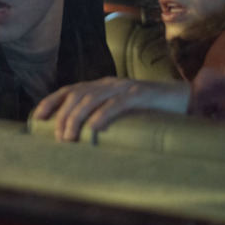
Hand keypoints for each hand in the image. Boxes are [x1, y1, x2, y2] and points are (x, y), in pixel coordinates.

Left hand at [34, 78, 190, 140]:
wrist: (186, 100)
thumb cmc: (150, 112)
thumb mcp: (121, 115)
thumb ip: (103, 119)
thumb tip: (81, 141)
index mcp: (102, 86)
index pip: (69, 90)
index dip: (52, 101)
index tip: (37, 118)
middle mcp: (110, 83)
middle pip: (77, 95)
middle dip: (63, 116)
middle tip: (60, 139)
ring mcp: (125, 87)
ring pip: (92, 98)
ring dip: (77, 118)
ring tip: (69, 138)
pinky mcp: (141, 95)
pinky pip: (118, 104)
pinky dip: (103, 115)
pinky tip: (94, 129)